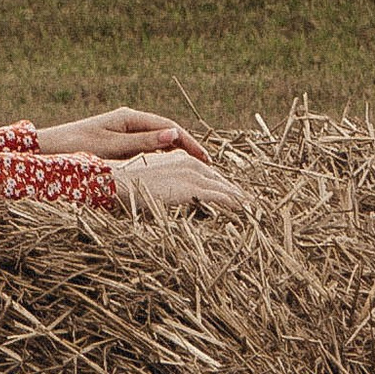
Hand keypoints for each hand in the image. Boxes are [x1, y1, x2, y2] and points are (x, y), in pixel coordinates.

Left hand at [36, 108, 204, 161]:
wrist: (47, 149)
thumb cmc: (75, 147)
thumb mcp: (112, 147)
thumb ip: (143, 143)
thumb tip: (175, 136)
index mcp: (129, 117)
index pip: (170, 128)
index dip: (191, 143)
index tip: (206, 160)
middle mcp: (129, 121)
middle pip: (167, 134)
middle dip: (188, 148)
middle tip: (208, 167)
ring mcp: (124, 131)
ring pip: (158, 142)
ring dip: (176, 154)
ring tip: (194, 171)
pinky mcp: (117, 143)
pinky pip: (146, 149)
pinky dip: (160, 158)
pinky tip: (169, 171)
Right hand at [119, 150, 247, 218]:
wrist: (118, 182)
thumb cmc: (129, 186)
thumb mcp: (152, 183)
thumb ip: (167, 188)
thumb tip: (170, 199)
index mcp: (182, 160)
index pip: (212, 177)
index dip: (227, 190)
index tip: (239, 201)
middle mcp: (192, 163)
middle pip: (223, 182)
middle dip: (240, 196)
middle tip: (256, 209)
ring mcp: (193, 174)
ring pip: (227, 189)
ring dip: (242, 202)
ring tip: (256, 213)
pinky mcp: (193, 187)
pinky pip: (222, 197)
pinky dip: (236, 205)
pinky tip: (246, 212)